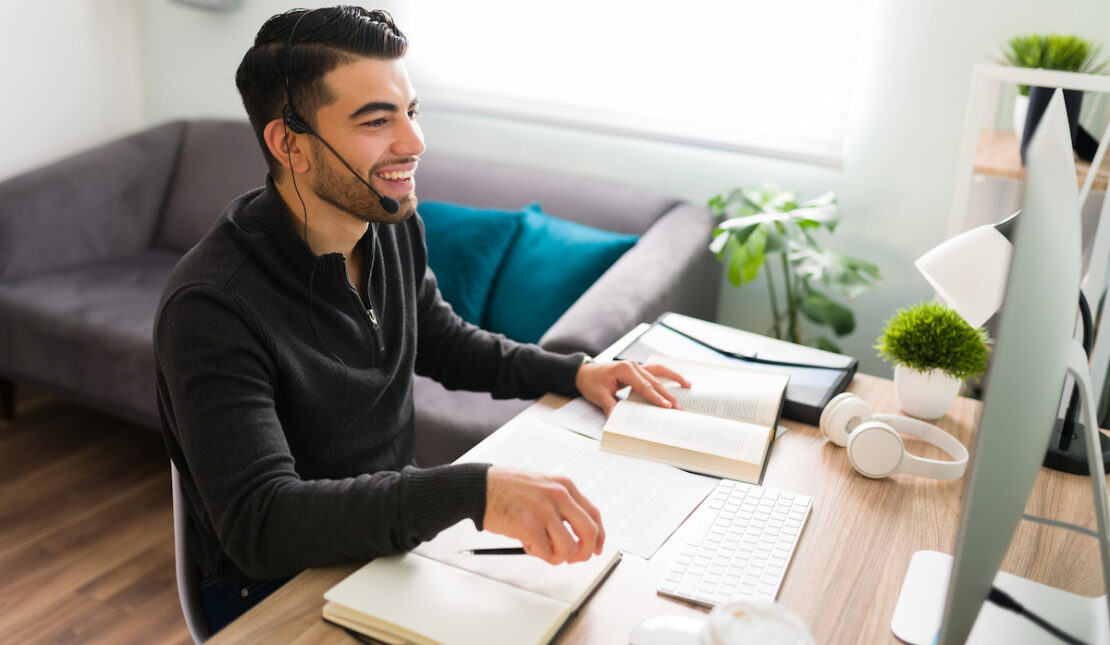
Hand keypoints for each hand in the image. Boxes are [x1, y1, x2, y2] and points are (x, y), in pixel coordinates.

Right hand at [483, 467, 604, 563]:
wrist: (480, 487)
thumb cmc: (508, 488)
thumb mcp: (543, 486)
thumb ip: (561, 505)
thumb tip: (578, 533)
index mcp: (564, 485)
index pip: (594, 515)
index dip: (598, 536)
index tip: (596, 548)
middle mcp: (559, 495)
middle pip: (589, 533)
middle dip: (584, 553)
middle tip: (574, 559)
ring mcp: (544, 510)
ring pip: (568, 548)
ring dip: (557, 556)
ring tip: (542, 549)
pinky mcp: (529, 525)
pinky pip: (546, 553)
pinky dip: (537, 554)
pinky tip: (526, 543)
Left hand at [575, 359, 691, 415]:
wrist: (584, 372)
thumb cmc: (591, 382)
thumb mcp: (598, 396)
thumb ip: (609, 406)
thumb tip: (617, 419)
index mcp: (624, 369)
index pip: (643, 385)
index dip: (655, 397)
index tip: (666, 406)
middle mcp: (633, 366)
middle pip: (654, 381)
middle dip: (667, 394)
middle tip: (678, 407)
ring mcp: (636, 366)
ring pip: (659, 372)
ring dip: (674, 379)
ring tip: (688, 385)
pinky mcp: (638, 370)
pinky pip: (656, 371)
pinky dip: (667, 375)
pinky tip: (679, 381)